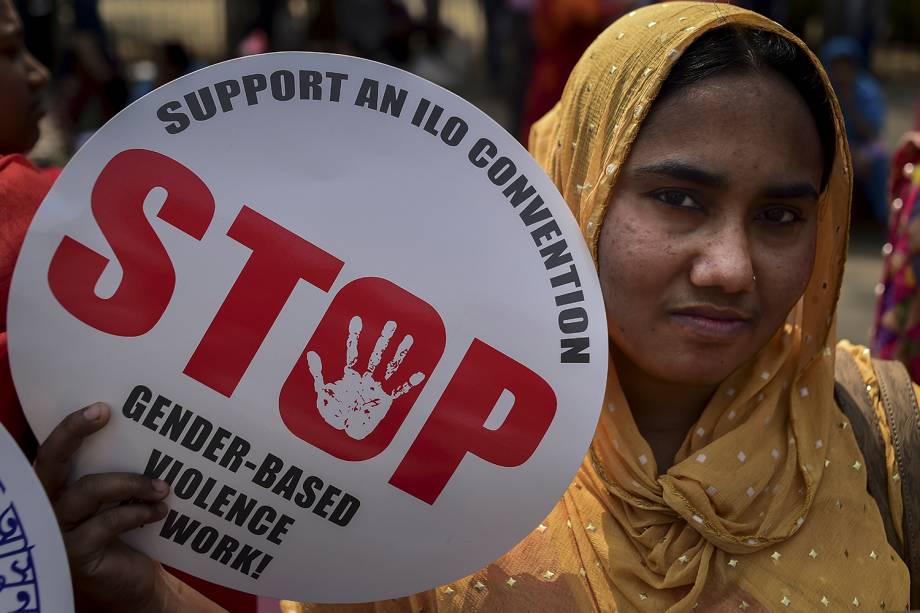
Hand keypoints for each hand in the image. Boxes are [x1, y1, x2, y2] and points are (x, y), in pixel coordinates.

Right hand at [33, 403, 170, 612]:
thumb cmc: (124, 534)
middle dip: (73, 432)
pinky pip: (109, 521)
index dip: (69, 427)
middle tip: (105, 412)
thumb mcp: (117, 499)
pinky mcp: (75, 554)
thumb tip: (148, 429)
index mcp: (55, 490)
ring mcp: (57, 532)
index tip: (101, 407)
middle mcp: (46, 508)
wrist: (133, 584)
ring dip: (132, 482)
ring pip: (89, 489)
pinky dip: (139, 512)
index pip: (52, 453)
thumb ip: (117, 470)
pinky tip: (160, 512)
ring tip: (163, 486)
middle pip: (51, 462)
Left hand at [307, 316, 425, 439]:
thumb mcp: (322, 393)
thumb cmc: (334, 413)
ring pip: (390, 367)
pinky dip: (409, 383)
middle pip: (376, 355)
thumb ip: (318, 374)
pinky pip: (399, 390)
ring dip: (399, 354)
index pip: (353, 352)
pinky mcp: (385, 400)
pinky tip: (420, 374)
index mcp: (351, 376)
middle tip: (392, 324)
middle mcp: (366, 379)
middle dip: (384, 340)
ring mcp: (377, 388)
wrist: (344, 432)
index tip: (357, 320)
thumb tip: (312, 353)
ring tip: (408, 338)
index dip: (354, 336)